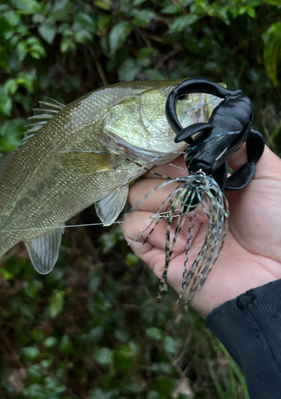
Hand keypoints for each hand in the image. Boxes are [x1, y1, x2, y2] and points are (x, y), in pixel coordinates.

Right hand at [122, 146, 280, 316]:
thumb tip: (219, 121)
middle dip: (162, 175)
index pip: (169, 157)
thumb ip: (242, 149)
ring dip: (157, 199)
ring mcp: (171, 227)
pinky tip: (180, 238)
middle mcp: (184, 202)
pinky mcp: (160, 253)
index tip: (169, 146)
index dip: (165, 150)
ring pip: (135, 198)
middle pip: (147, 174)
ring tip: (188, 215)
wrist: (278, 278)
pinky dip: (148, 227)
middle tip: (187, 187)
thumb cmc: (278, 226)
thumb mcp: (270, 177)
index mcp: (205, 183)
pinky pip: (131, 229)